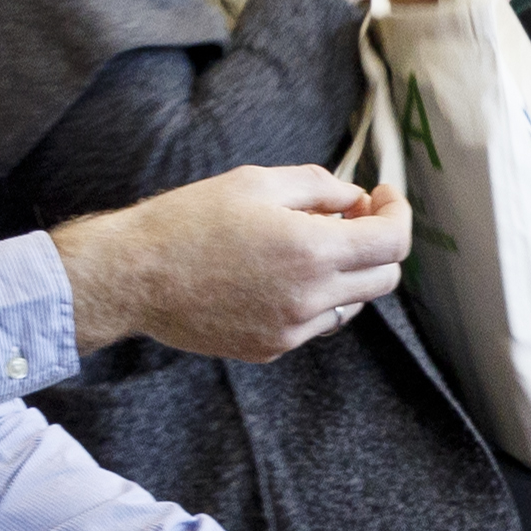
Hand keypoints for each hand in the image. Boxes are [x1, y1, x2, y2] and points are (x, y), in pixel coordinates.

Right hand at [60, 168, 407, 358]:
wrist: (132, 277)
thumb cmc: (188, 222)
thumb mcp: (256, 182)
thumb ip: (319, 188)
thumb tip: (355, 199)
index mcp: (311, 251)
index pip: (393, 242)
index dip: (398, 213)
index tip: (382, 197)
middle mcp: (309, 298)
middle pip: (384, 278)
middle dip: (378, 244)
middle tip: (350, 216)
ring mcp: (290, 330)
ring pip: (352, 304)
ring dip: (346, 273)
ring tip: (307, 243)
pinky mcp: (269, 347)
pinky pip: (314, 324)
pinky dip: (313, 297)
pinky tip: (276, 273)